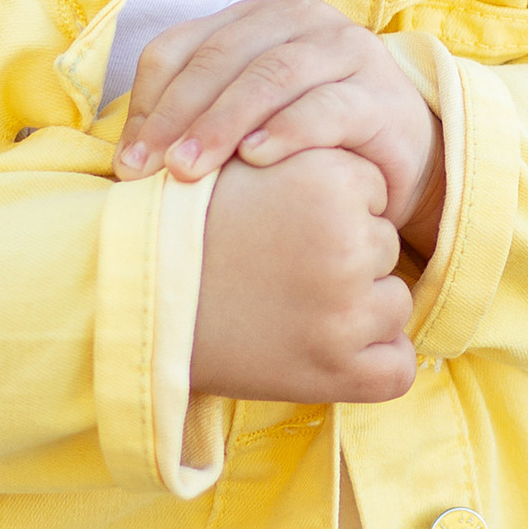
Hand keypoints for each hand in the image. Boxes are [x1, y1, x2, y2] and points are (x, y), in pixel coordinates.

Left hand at [118, 0, 444, 246]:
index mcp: (256, 20)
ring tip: (190, 169)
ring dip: (223, 122)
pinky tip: (256, 158)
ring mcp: (346, 52)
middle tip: (151, 169)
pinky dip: (286, 131)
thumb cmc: (313, 142)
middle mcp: (301, 22)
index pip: (183, 45)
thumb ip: (198, 120)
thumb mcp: (249, 121)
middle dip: (178, 115)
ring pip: (271, 76)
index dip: (149, 100)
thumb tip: (127, 157)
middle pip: (221, 58)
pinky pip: (327, 107)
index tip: (129, 160)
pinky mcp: (380, 95)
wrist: (406, 162)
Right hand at [188, 148, 415, 406]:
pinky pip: (396, 367)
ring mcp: (345, 310)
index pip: (373, 192)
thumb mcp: (246, 165)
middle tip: (277, 268)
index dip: (330, 208)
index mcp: (328, 179)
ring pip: (393, 303)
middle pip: (383, 246)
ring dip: (356, 310)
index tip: (283, 221)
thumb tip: (372, 178)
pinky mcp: (339, 369)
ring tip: (287, 306)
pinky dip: (371, 365)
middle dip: (342, 257)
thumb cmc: (183, 229)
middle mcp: (346, 241)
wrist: (131, 302)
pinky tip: (322, 350)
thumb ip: (309, 159)